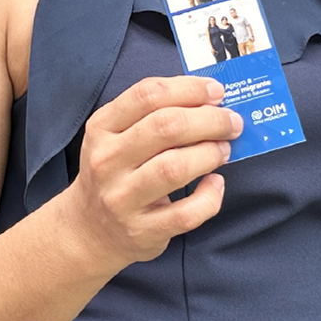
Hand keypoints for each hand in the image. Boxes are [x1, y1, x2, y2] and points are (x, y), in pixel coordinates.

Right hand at [66, 75, 240, 267]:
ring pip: (175, 168)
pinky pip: (186, 213)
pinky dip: (210, 196)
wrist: (89, 232)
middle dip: (209, 119)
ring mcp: (122, 198)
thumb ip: (151, 115)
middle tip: (231, 122)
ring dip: (210, 153)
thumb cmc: (114, 174)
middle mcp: (107, 161)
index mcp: (102, 128)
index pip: (147, 95)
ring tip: (223, 150)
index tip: (216, 91)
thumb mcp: (115, 136)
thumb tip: (209, 100)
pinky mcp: (142, 230)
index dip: (189, 89)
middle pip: (166, 127)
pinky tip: (215, 184)